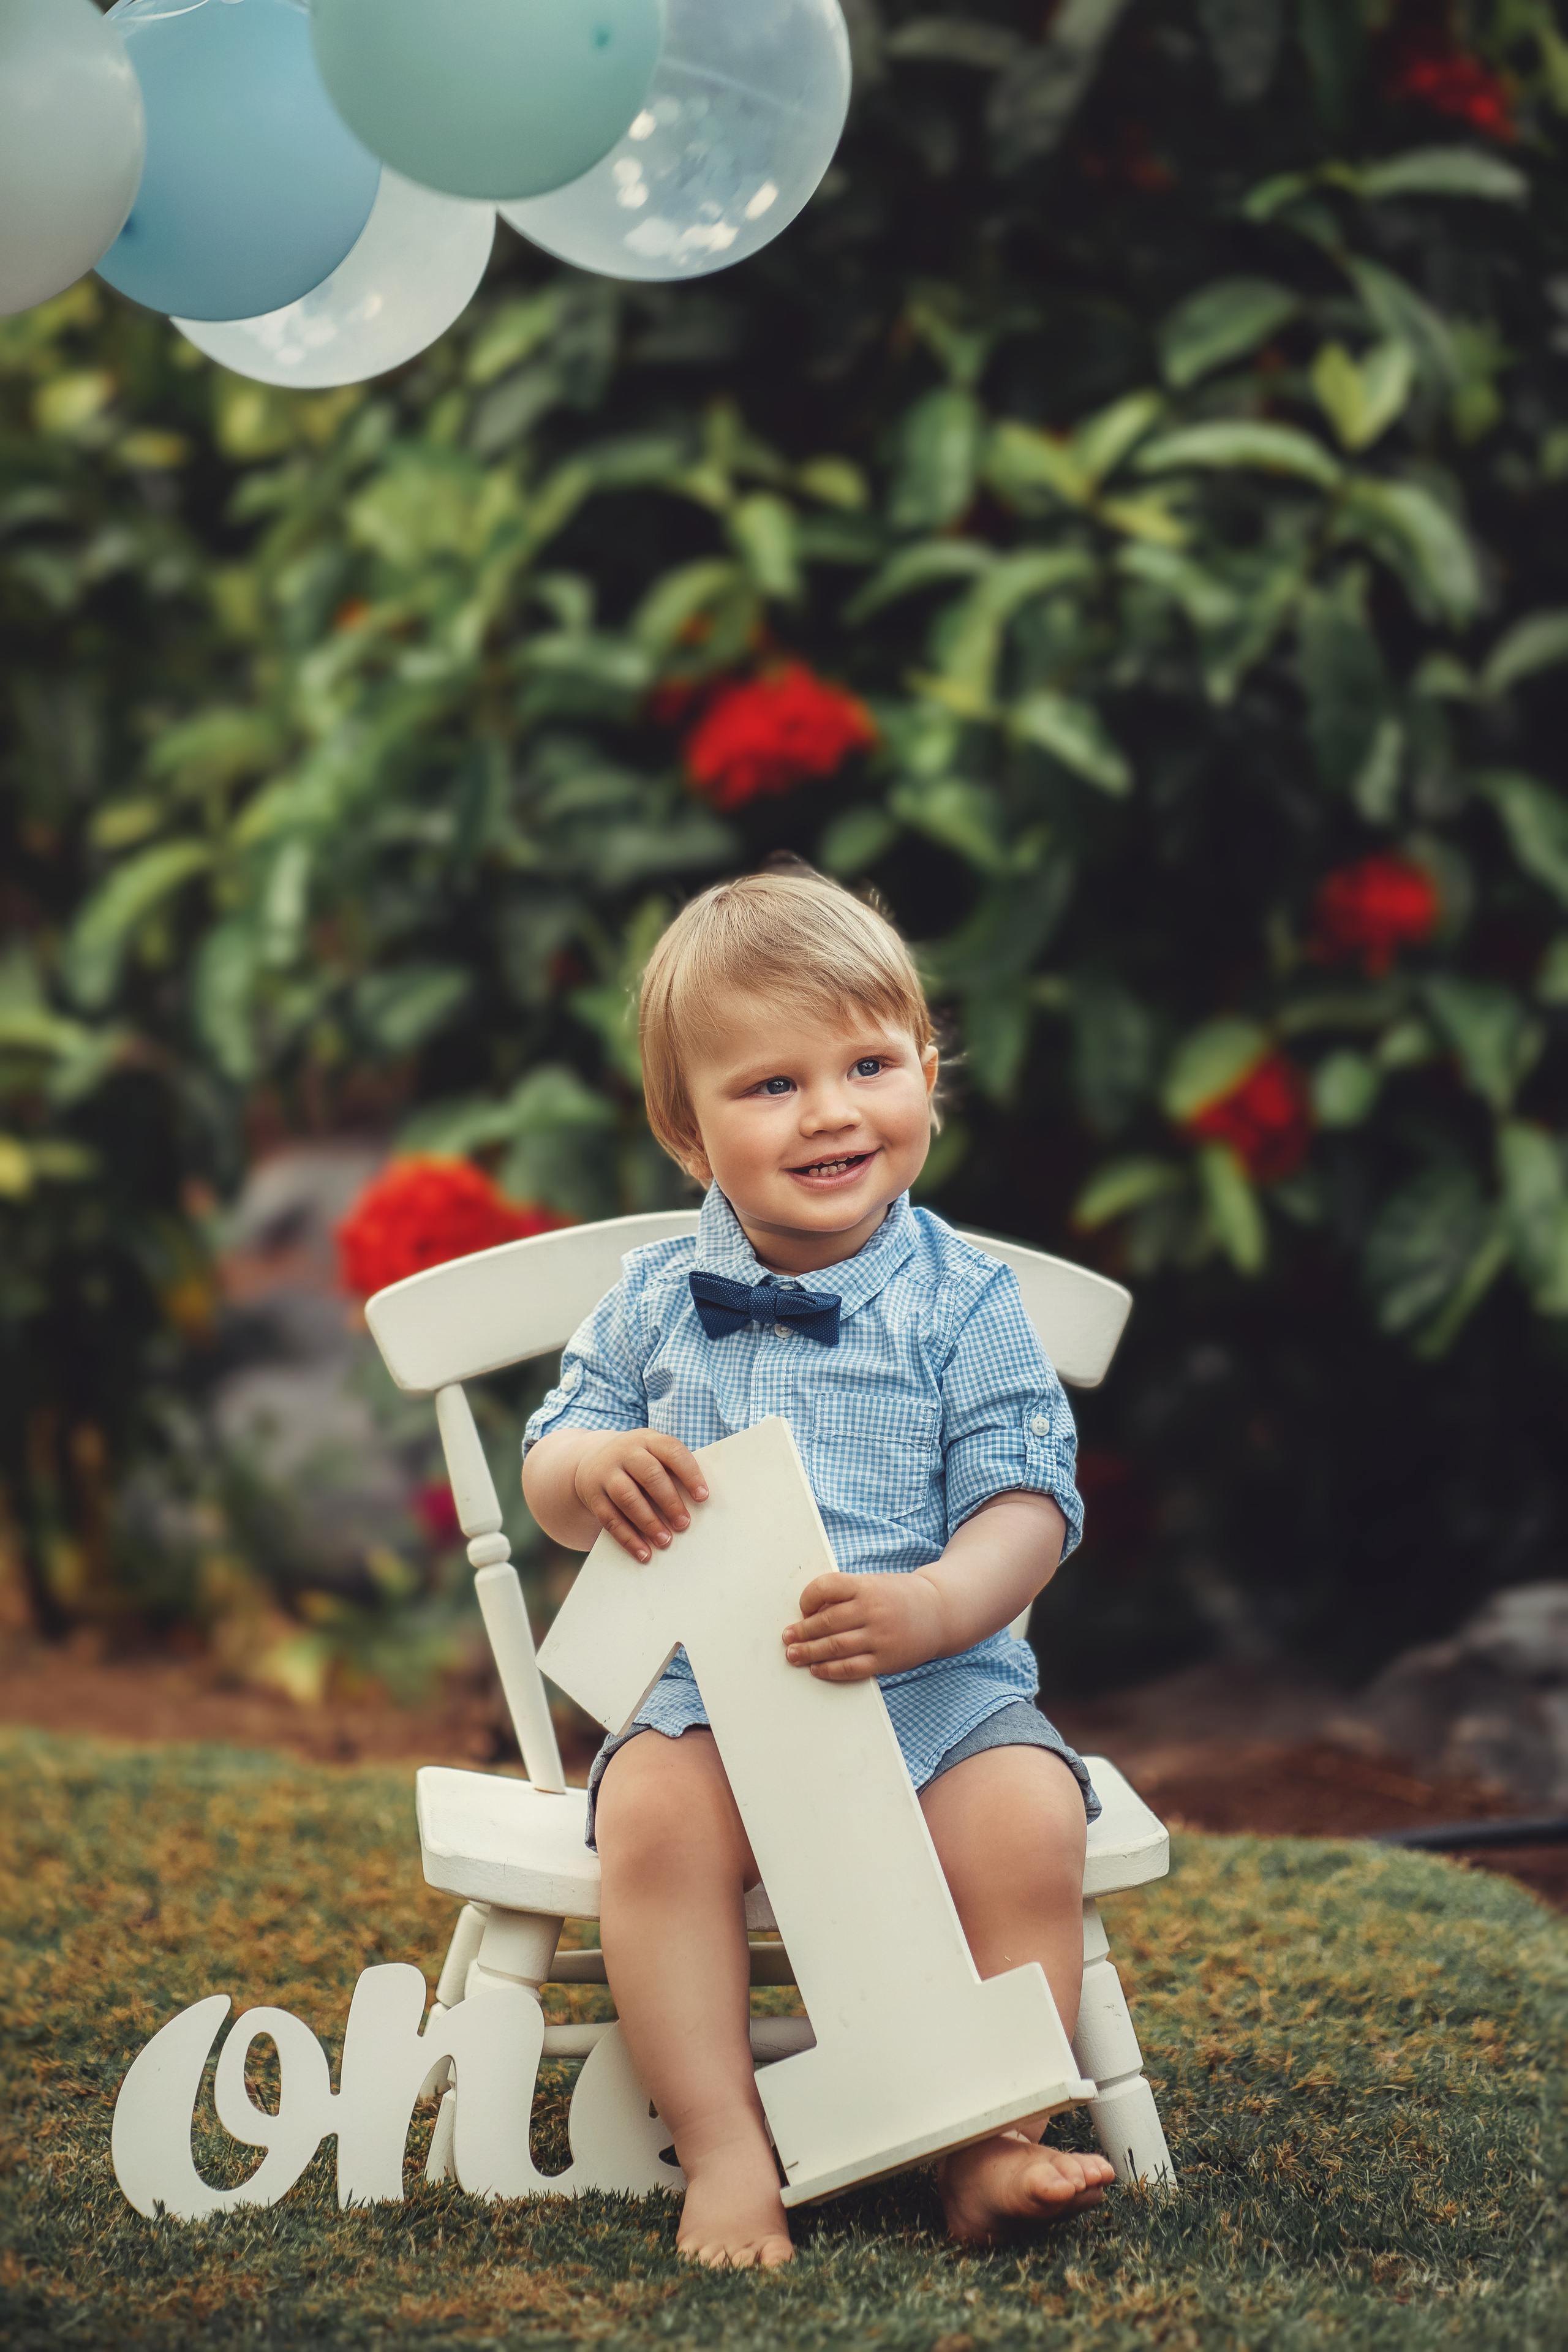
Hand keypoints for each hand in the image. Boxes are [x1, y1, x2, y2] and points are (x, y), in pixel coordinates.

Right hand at [573, 1429, 707, 1562]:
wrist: (591, 1459)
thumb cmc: (638, 1462)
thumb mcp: (653, 1453)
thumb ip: (673, 1470)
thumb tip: (700, 1504)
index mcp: (648, 1440)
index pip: (672, 1451)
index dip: (689, 1474)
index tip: (703, 1497)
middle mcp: (625, 1452)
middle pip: (649, 1474)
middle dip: (669, 1501)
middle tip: (684, 1524)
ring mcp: (606, 1473)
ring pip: (628, 1497)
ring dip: (648, 1522)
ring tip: (665, 1541)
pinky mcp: (593, 1495)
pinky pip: (610, 1519)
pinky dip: (628, 1538)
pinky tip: (643, 1553)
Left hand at [782, 1571, 948, 1680]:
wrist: (940, 1611)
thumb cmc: (899, 1597)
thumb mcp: (874, 1584)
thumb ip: (846, 1595)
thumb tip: (811, 1613)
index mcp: (866, 1586)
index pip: (827, 1587)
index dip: (808, 1598)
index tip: (801, 1608)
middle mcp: (872, 1610)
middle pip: (827, 1622)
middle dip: (802, 1631)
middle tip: (787, 1637)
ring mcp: (880, 1636)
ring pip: (836, 1646)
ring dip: (810, 1652)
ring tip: (793, 1654)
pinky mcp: (886, 1660)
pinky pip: (852, 1668)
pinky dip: (831, 1670)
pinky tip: (817, 1669)